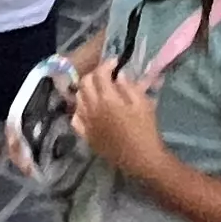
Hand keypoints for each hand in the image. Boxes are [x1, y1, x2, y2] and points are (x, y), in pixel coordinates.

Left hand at [68, 54, 161, 176]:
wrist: (141, 159)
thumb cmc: (145, 130)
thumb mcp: (143, 104)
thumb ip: (129, 87)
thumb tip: (118, 75)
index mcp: (107, 99)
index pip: (99, 74)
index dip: (106, 64)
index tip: (115, 62)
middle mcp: (92, 108)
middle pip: (84, 83)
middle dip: (94, 74)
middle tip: (105, 75)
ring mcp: (86, 122)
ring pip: (78, 98)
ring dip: (86, 90)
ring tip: (97, 90)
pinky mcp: (86, 135)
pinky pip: (75, 118)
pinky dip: (79, 109)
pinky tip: (87, 109)